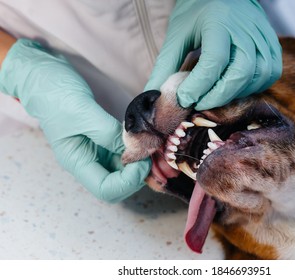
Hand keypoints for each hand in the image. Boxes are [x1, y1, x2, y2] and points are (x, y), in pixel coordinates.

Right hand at [0, 39, 150, 202]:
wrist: (45, 78)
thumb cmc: (55, 94)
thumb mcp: (82, 112)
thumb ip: (108, 133)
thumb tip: (134, 148)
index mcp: (77, 161)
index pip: (106, 189)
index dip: (128, 182)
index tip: (143, 160)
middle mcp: (89, 161)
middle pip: (119, 184)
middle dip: (139, 174)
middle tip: (153, 152)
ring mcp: (98, 151)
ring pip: (125, 169)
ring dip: (141, 162)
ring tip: (153, 145)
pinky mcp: (105, 139)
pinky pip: (125, 152)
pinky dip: (138, 150)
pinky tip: (147, 139)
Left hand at [145, 0, 281, 110]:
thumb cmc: (198, 14)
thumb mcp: (177, 34)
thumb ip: (166, 65)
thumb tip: (152, 96)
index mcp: (218, 21)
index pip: (214, 60)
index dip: (199, 86)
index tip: (183, 99)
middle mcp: (246, 28)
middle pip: (241, 72)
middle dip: (218, 96)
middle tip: (199, 103)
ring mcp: (263, 37)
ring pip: (258, 76)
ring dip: (235, 93)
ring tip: (215, 95)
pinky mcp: (273, 46)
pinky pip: (269, 74)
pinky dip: (252, 87)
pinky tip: (235, 87)